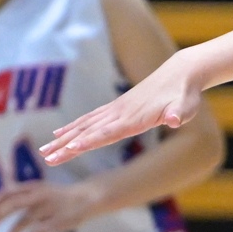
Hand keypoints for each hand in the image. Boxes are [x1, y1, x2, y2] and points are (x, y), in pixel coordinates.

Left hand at [0, 178, 102, 231]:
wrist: (89, 197)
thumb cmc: (61, 196)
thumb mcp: (41, 190)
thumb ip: (24, 197)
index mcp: (35, 187)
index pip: (10, 191)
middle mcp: (40, 196)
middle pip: (14, 203)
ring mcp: (50, 208)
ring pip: (25, 220)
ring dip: (13, 231)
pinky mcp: (59, 221)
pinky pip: (39, 231)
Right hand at [42, 57, 203, 164]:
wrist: (180, 73)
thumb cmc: (185, 94)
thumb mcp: (187, 106)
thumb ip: (179, 113)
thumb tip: (176, 119)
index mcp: (135, 118)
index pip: (109, 132)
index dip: (91, 140)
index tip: (72, 148)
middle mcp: (120, 114)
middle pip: (89, 132)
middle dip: (68, 145)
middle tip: (47, 158)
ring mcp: (115, 110)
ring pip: (83, 126)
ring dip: (63, 139)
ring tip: (44, 151)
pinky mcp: (115, 108)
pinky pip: (89, 119)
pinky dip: (73, 127)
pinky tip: (59, 134)